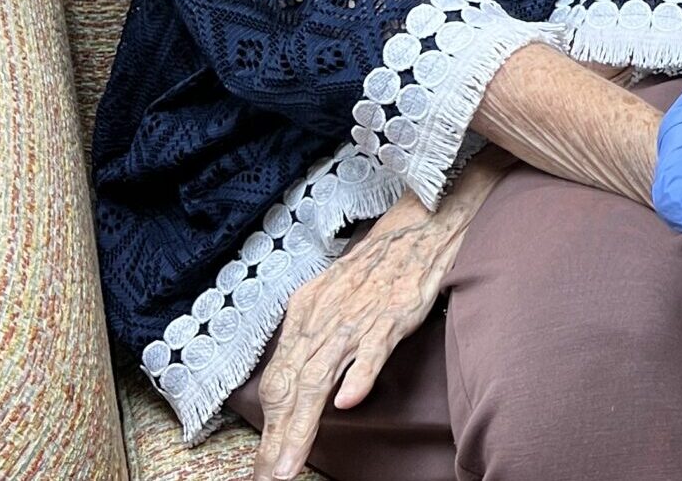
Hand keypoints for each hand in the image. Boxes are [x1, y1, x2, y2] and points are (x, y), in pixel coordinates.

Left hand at [249, 168, 494, 480]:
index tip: (262, 465)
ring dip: (302, 425)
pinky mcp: (392, 313)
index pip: (277, 380)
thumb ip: (313, 340)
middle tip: (268, 478)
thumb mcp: (333, 299)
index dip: (268, 427)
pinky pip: (372, 349)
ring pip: (320, 376)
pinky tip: (347, 403)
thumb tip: (296, 388)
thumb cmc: (377, 268)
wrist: (419, 226)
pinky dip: (358, 376)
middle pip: (291, 386)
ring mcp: (357, 316)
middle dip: (276, 439)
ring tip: (289, 463)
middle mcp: (323, 317)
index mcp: (305, 313)